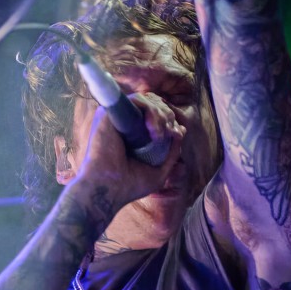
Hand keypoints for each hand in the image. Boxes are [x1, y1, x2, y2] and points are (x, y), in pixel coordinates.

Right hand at [64, 89, 187, 224]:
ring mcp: (115, 116)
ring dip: (161, 115)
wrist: (110, 190)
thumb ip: (171, 152)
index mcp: (133, 133)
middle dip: (168, 116)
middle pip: (153, 103)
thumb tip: (181, 130)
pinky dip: (150, 110)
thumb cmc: (130, 185)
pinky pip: (136, 99)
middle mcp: (123, 122)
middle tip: (170, 134)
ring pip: (147, 99)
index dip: (169, 120)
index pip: (155, 113)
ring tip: (160, 136)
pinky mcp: (109, 113)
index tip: (176, 135)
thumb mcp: (159, 170)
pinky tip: (153, 130)